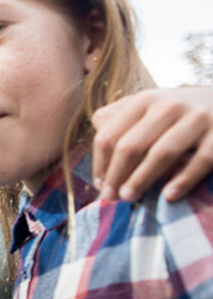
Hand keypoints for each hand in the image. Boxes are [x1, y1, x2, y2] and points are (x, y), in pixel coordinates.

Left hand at [92, 86, 212, 201]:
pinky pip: (200, 161)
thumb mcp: (151, 106)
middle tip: (110, 197)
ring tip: (129, 198)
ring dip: (141, 179)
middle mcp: (170, 105)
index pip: (110, 134)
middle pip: (131, 145)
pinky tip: (168, 196)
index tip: (99, 184)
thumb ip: (121, 118)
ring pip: (162, 153)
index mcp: (145, 100)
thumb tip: (99, 144)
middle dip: (116, 175)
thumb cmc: (181, 112)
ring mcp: (198, 118)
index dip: (100, 163)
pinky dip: (183, 180)